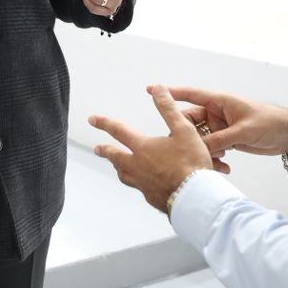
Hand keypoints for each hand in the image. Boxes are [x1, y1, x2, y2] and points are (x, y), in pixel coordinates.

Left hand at [89, 86, 211, 212]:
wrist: (196, 197)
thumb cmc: (191, 163)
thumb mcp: (183, 130)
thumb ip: (168, 109)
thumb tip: (157, 89)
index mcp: (143, 148)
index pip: (119, 131)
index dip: (104, 123)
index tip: (92, 119)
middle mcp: (138, 167)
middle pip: (115, 157)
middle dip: (105, 151)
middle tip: (98, 149)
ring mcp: (143, 184)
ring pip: (124, 175)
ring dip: (119, 168)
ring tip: (117, 167)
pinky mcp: (152, 198)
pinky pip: (140, 188)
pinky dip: (138, 183)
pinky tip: (144, 184)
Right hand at [166, 87, 287, 173]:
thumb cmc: (270, 122)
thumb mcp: (245, 130)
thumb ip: (222, 139)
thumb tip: (200, 150)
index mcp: (220, 102)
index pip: (190, 95)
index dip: (170, 93)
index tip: (151, 90)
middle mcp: (216, 113)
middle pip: (190, 123)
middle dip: (187, 137)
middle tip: (186, 151)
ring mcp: (220, 127)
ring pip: (200, 140)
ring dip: (203, 152)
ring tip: (213, 164)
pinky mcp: (226, 140)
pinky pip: (211, 149)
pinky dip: (214, 159)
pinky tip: (223, 168)